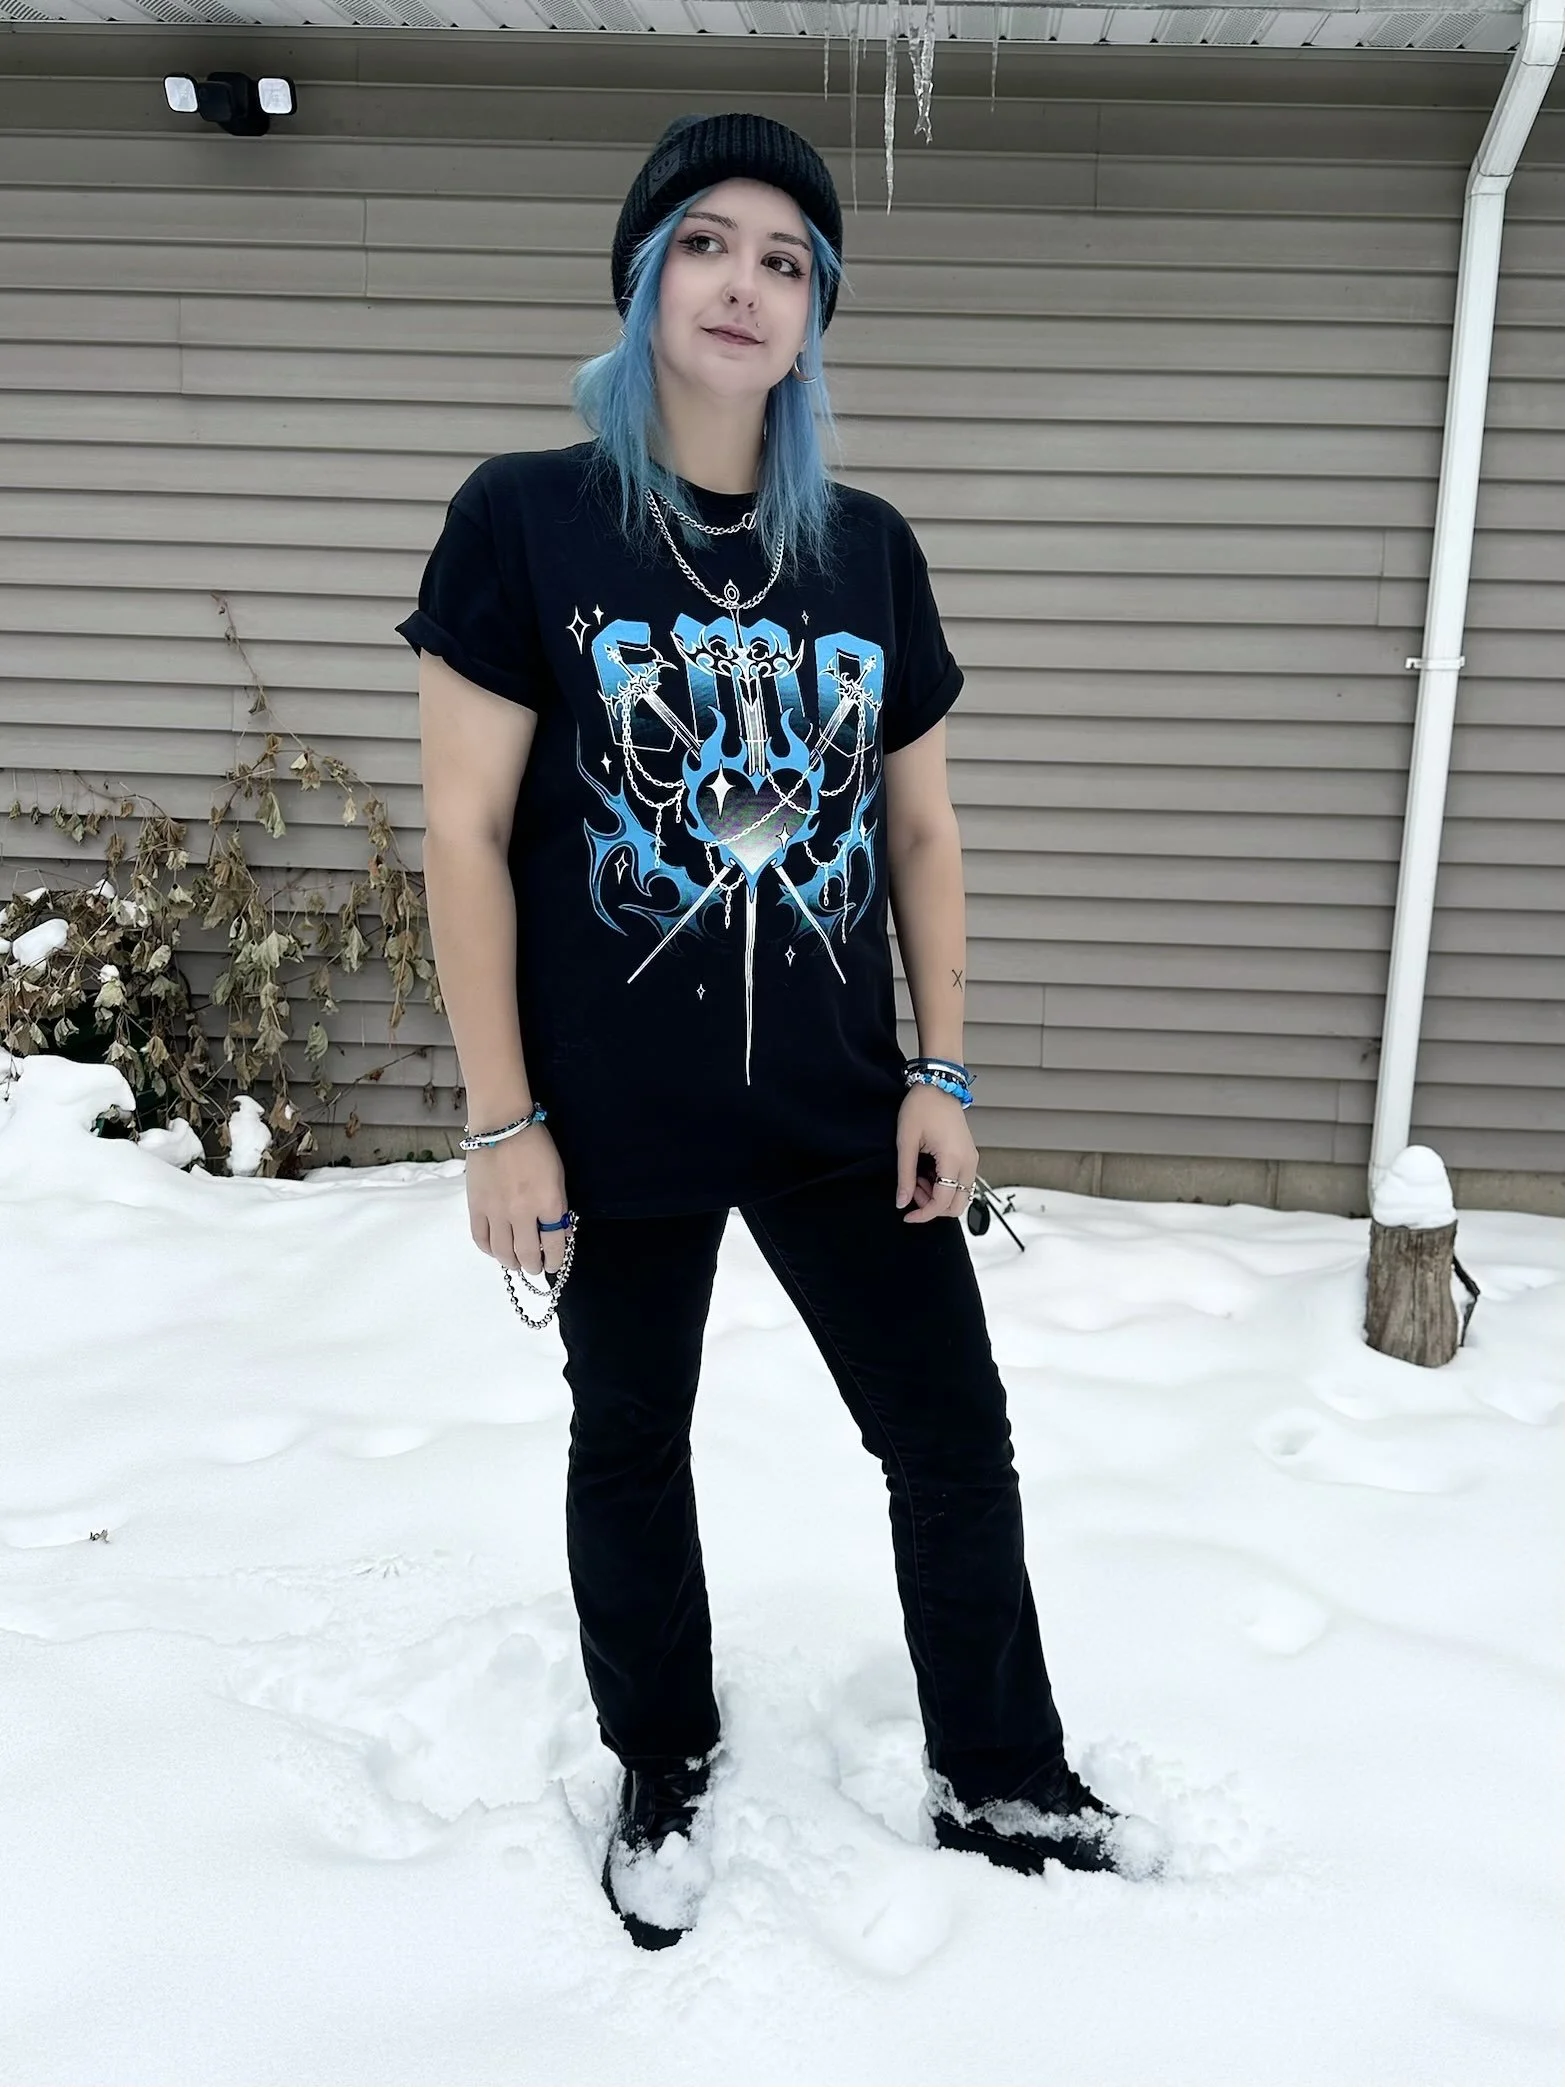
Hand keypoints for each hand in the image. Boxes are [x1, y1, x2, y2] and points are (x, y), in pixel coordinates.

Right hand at [464, 1124, 571, 1276]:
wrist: (502, 1125)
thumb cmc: (535, 1145)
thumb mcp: (558, 1175)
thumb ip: (559, 1207)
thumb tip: (562, 1233)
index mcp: (548, 1203)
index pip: (555, 1245)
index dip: (557, 1260)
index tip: (555, 1264)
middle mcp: (523, 1212)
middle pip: (528, 1254)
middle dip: (534, 1267)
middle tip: (536, 1268)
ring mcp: (497, 1211)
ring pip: (503, 1252)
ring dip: (511, 1263)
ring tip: (516, 1263)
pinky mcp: (476, 1207)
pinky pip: (481, 1238)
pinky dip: (489, 1250)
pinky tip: (496, 1250)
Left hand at [894, 1084, 978, 1223]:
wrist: (938, 1085)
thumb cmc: (922, 1107)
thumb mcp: (906, 1142)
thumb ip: (904, 1175)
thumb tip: (902, 1202)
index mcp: (953, 1159)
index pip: (943, 1202)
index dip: (924, 1214)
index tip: (907, 1215)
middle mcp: (969, 1163)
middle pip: (957, 1206)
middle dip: (932, 1206)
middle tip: (912, 1189)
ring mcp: (972, 1159)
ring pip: (960, 1196)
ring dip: (938, 1196)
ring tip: (917, 1177)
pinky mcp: (969, 1156)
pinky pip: (961, 1183)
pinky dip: (944, 1186)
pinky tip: (927, 1172)